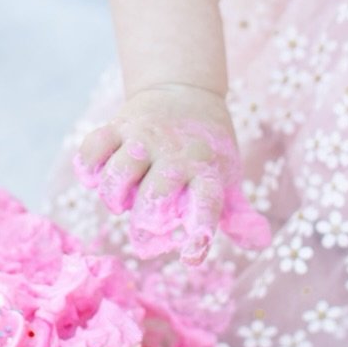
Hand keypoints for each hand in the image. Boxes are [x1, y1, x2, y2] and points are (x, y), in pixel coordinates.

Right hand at [73, 83, 270, 262]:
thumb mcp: (226, 176)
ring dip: (113, 197)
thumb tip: (259, 242)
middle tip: (146, 226)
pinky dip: (88, 168)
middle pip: (154, 198)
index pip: (207, 204)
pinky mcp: (118, 125)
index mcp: (206, 171)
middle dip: (144, 224)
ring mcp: (144, 138)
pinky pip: (93, 149)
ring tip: (121, 202)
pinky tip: (96, 177)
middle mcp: (175, 155)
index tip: (191, 256)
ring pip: (118, 175)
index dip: (199, 231)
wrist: (184, 90)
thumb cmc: (206, 148)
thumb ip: (237, 213)